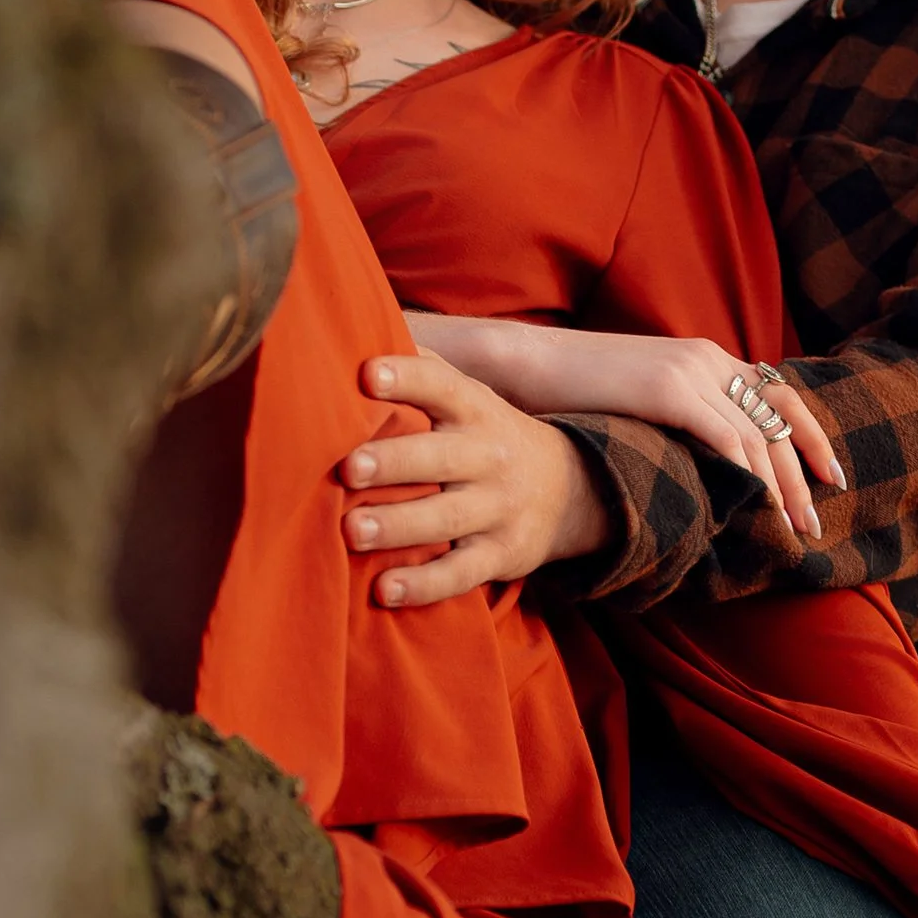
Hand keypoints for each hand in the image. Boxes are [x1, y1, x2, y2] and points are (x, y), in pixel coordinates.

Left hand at [344, 351, 613, 605]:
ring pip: (447, 518)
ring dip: (399, 525)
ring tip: (352, 530)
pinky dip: (424, 585)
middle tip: (348, 468)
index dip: (405, 378)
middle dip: (395, 461)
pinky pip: (461, 574)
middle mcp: (488, 456)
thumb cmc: (484, 436)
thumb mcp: (469, 396)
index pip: (441, 386)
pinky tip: (384, 591)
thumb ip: (421, 370)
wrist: (570, 490)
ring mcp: (497, 508)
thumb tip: (355, 326)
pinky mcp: (500, 555)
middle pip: (440, 457)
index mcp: (474, 410)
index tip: (367, 374)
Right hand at [405, 314, 840, 544]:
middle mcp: (708, 358)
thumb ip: (678, 416)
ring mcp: (689, 371)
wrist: (526, 364)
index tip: (829, 478)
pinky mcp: (667, 389)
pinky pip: (724, 435)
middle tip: (813, 524)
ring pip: (757, 434)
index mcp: (706, 357)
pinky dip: (747, 473)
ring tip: (791, 528)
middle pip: (777, 419)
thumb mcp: (641, 397)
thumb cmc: (575, 390)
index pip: (780, 395)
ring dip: (780, 486)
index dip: (809, 438)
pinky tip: (758, 505)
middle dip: (801, 476)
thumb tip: (702, 462)